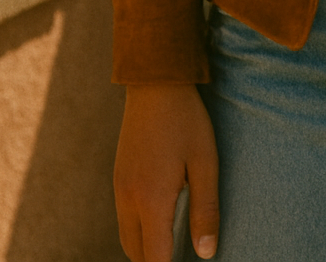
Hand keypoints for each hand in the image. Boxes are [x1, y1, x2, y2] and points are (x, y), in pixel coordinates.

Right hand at [114, 83, 219, 261]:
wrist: (154, 82)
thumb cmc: (186, 120)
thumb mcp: (205, 162)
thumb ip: (205, 210)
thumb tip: (207, 253)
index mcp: (150, 199)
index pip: (154, 258)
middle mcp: (128, 199)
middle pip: (136, 253)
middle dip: (156, 261)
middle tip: (182, 254)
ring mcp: (119, 187)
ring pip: (127, 237)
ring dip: (146, 247)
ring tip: (174, 242)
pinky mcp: (118, 176)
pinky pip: (124, 217)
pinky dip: (140, 228)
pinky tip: (162, 215)